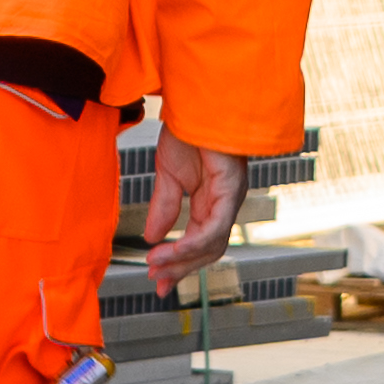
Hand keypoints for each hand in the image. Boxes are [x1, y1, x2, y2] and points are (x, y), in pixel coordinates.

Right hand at [140, 134, 246, 289]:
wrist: (195, 101)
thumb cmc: (188, 130)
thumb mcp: (168, 175)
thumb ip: (163, 207)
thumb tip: (152, 236)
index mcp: (211, 202)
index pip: (198, 243)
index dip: (178, 263)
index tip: (158, 281)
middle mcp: (224, 204)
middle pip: (207, 250)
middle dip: (181, 268)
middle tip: (157, 281)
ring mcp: (231, 197)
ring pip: (212, 243)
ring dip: (182, 259)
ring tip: (156, 264)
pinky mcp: (231, 189)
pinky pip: (215, 226)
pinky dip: (193, 242)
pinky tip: (172, 249)